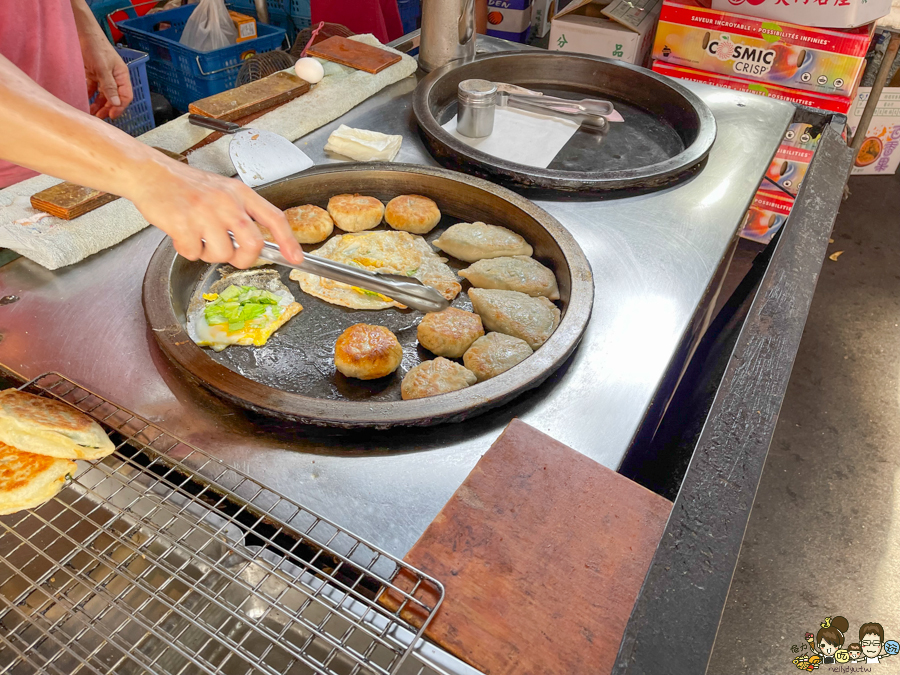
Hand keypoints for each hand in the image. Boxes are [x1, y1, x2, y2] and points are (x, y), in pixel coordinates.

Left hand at [71, 0, 132, 118]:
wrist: (81, 32)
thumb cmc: (95, 46)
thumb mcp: (103, 67)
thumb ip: (109, 86)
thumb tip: (116, 103)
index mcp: (122, 76)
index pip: (126, 96)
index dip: (120, 107)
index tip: (112, 115)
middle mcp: (114, 78)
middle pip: (114, 98)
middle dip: (108, 109)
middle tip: (99, 118)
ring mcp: (103, 77)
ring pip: (103, 95)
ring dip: (98, 105)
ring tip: (91, 114)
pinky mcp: (92, 74)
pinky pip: (92, 89)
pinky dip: (89, 97)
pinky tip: (85, 102)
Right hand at [131, 159, 303, 268]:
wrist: (150, 173)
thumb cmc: (186, 185)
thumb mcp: (222, 191)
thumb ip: (241, 213)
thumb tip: (257, 244)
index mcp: (239, 193)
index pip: (273, 218)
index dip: (288, 240)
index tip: (296, 258)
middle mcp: (226, 202)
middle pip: (253, 243)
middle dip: (245, 258)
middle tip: (232, 256)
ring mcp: (205, 212)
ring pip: (223, 253)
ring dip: (210, 255)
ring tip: (199, 239)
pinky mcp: (183, 223)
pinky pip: (194, 253)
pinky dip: (188, 251)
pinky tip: (181, 235)